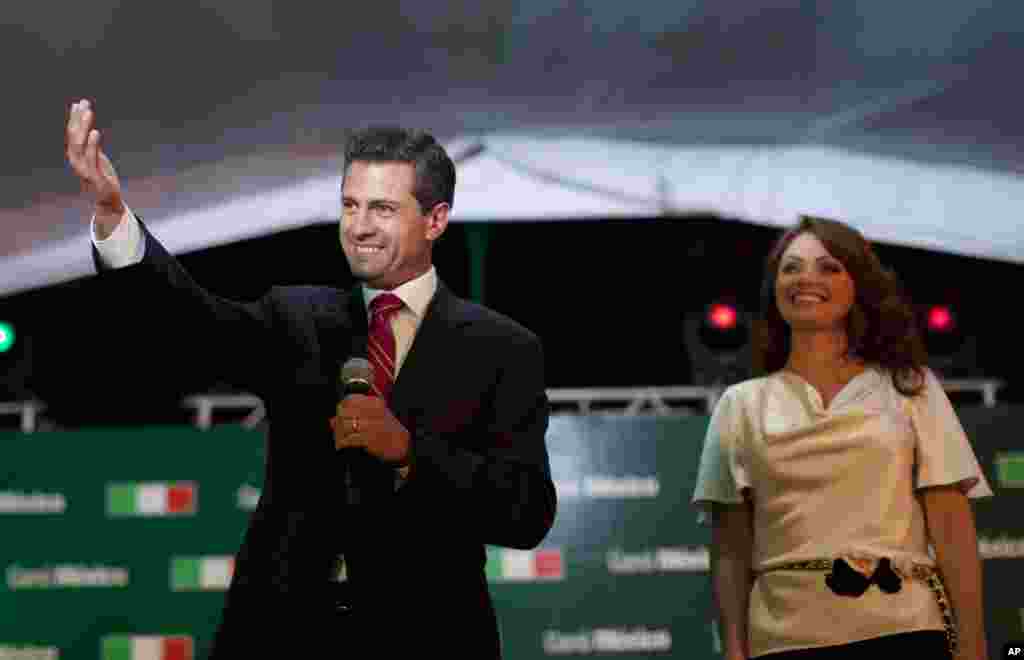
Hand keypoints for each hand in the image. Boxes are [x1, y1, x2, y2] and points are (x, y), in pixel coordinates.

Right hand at [65, 99, 123, 234]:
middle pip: (74, 136)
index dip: (75, 118)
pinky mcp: (93, 176)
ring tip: (89, 113)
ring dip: (83, 128)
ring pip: (79, 145)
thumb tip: (89, 127)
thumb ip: (92, 145)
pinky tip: (96, 132)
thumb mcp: (97, 158)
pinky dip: (92, 144)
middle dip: (77, 119)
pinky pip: (91, 158)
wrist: (108, 200)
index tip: (80, 103)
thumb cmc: (102, 178)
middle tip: (83, 103)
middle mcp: (76, 161)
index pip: (73, 133)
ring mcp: (83, 169)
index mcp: (76, 156)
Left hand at [331, 395, 409, 464]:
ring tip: (339, 440)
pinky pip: (349, 439)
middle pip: (344, 413)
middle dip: (337, 423)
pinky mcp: (370, 439)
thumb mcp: (373, 419)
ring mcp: (372, 425)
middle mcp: (373, 412)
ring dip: (338, 434)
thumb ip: (353, 417)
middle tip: (337, 431)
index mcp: (375, 403)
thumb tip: (331, 421)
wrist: (403, 446)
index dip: (341, 409)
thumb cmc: (387, 431)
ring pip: (344, 426)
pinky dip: (342, 443)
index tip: (338, 418)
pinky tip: (342, 446)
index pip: (349, 400)